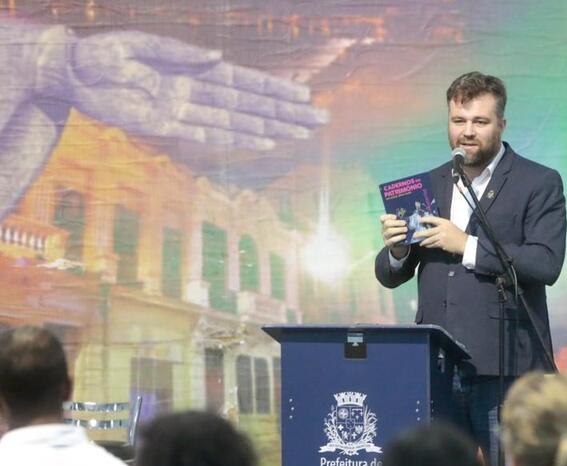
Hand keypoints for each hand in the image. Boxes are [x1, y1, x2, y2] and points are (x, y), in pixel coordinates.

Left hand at [66, 31, 327, 149]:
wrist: (71, 72)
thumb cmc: (102, 54)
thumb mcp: (140, 46)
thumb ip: (182, 54)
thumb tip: (219, 59)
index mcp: (191, 66)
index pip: (242, 81)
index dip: (274, 90)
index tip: (304, 95)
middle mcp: (195, 90)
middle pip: (250, 104)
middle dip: (285, 112)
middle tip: (320, 119)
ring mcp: (185, 111)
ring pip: (237, 121)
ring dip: (271, 128)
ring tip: (302, 133)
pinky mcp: (168, 127)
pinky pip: (209, 136)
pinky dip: (237, 139)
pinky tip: (265, 142)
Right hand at [380, 214, 408, 258]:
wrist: (399, 245)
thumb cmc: (400, 233)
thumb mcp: (401, 226)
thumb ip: (404, 222)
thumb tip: (414, 218)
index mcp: (386, 223)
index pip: (382, 218)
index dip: (389, 216)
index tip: (396, 217)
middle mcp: (383, 229)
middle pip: (387, 223)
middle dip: (397, 222)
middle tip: (405, 223)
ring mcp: (385, 237)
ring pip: (389, 231)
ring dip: (399, 229)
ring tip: (406, 229)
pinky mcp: (387, 243)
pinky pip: (392, 240)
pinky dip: (399, 237)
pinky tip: (404, 236)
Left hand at [418, 216, 467, 254]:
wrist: (464, 243)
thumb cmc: (457, 234)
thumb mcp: (450, 226)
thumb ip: (441, 226)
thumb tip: (430, 226)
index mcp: (445, 222)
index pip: (432, 219)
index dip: (425, 219)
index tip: (419, 220)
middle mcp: (442, 229)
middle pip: (428, 231)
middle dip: (420, 233)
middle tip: (414, 235)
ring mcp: (441, 237)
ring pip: (429, 239)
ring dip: (423, 241)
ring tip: (420, 242)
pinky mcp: (442, 244)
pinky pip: (433, 244)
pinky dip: (429, 245)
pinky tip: (426, 245)